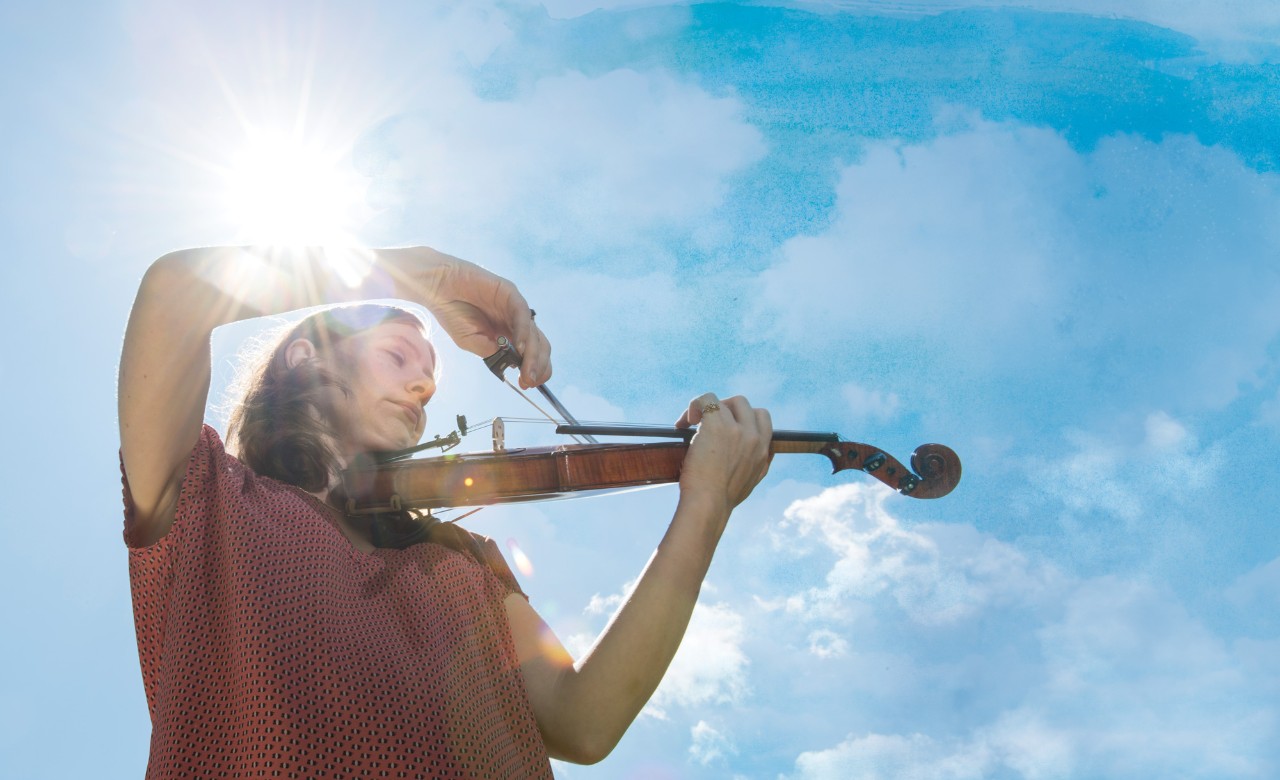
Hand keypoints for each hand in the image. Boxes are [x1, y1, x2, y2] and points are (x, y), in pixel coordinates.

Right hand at [384, 247, 551, 388]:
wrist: (438, 288)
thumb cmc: (453, 313)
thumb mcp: (471, 342)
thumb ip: (491, 352)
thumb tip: (512, 364)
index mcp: (508, 335)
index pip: (530, 354)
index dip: (533, 370)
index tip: (526, 384)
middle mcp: (516, 323)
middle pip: (540, 346)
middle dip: (538, 366)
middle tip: (529, 381)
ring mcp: (515, 308)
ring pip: (535, 333)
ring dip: (534, 355)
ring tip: (527, 372)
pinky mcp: (510, 293)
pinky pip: (523, 315)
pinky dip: (524, 333)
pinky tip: (520, 348)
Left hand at [674, 393, 772, 511]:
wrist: (709, 504)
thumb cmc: (723, 499)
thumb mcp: (753, 481)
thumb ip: (760, 464)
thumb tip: (762, 455)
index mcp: (763, 450)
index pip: (761, 417)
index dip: (741, 416)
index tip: (726, 426)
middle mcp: (753, 436)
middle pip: (742, 404)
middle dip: (723, 409)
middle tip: (706, 423)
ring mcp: (736, 429)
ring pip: (723, 402)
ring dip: (706, 409)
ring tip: (691, 422)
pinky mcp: (717, 425)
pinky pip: (706, 399)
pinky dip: (694, 406)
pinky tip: (684, 422)